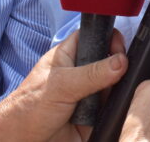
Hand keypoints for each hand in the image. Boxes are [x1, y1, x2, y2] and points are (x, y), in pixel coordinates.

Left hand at [0, 31, 126, 141]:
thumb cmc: (27, 111)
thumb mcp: (61, 86)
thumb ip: (92, 73)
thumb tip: (121, 61)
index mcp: (69, 57)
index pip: (95, 36)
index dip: (109, 38)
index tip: (120, 49)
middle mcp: (81, 73)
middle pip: (110, 61)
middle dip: (120, 65)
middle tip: (122, 72)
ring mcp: (89, 94)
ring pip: (114, 84)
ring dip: (118, 89)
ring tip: (118, 92)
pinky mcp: (94, 114)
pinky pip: (113, 106)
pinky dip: (117, 107)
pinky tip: (116, 108)